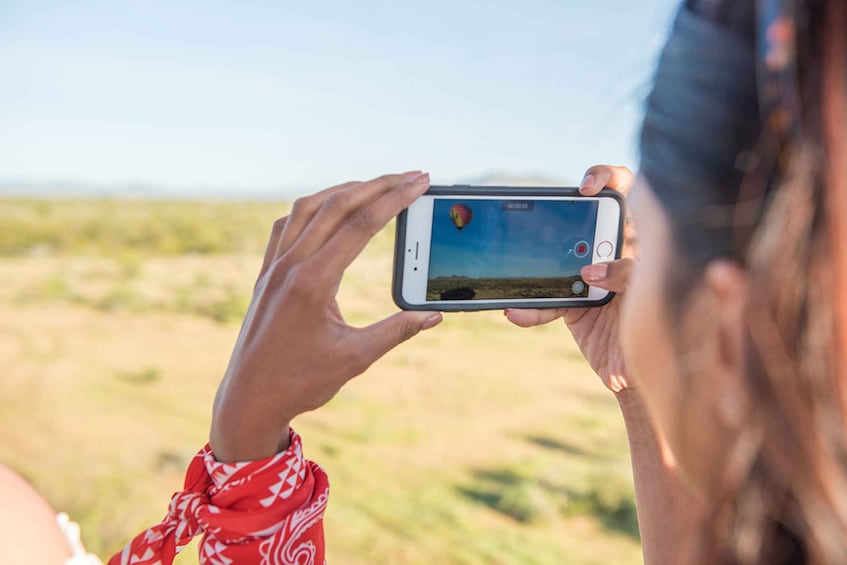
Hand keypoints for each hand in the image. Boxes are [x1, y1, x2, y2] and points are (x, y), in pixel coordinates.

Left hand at [210, 172, 442, 461]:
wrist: (248, 399)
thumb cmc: (300, 383)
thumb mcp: (355, 358)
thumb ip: (396, 331)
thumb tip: (432, 316)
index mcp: (313, 282)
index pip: (360, 225)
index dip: (395, 199)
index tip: (420, 182)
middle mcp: (290, 265)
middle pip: (337, 206)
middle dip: (378, 185)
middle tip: (412, 175)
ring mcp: (274, 267)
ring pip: (309, 208)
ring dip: (345, 190)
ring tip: (377, 185)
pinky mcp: (266, 274)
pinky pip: (288, 225)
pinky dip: (314, 207)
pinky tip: (330, 209)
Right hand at [505, 165, 635, 392]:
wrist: (645, 376)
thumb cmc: (664, 334)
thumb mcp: (654, 302)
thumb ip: (628, 278)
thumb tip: (591, 271)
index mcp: (645, 245)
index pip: (633, 197)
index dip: (610, 180)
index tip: (588, 188)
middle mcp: (616, 255)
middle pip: (588, 220)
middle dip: (569, 214)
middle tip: (556, 214)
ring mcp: (591, 279)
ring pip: (560, 258)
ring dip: (541, 265)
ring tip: (525, 270)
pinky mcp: (572, 305)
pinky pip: (546, 301)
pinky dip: (530, 309)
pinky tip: (517, 313)